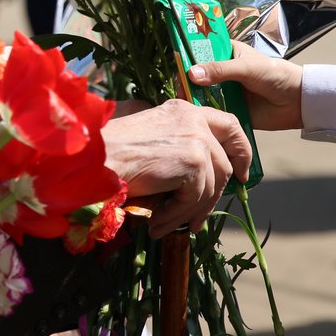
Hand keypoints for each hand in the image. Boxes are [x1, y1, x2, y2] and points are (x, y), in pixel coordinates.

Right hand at [103, 98, 250, 236]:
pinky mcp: (193, 162)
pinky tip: (158, 224)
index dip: (241, 151)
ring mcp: (196, 139)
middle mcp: (193, 119)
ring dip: (189, 212)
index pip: (228, 125)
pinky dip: (176, 217)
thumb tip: (200, 176)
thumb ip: (177, 145)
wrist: (93, 158)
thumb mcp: (151, 139)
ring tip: (167, 226)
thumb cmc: (110, 151)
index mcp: (183, 110)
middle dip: (215, 195)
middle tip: (200, 219)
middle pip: (224, 163)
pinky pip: (194, 199)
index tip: (242, 173)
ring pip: (210, 187)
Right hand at [189, 42, 303, 130]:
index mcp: (227, 54)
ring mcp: (225, 92)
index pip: (202, 51)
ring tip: (182, 102)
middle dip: (187, 81)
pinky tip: (193, 115)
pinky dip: (203, 113)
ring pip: (202, 94)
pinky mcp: (228, 110)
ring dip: (193, 97)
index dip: (188, 56)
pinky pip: (212, 111)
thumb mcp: (246, 68)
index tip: (176, 63)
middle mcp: (223, 72)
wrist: (297, 102)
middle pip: (198, 74)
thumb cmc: (276, 75)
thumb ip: (220, 70)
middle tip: (178, 87)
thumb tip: (192, 74)